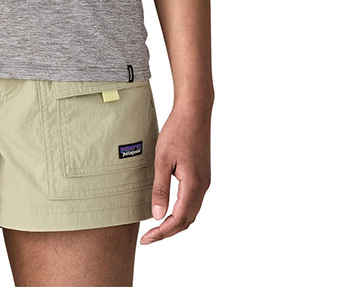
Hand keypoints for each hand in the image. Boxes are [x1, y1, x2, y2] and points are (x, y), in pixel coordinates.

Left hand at [140, 102, 211, 243]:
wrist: (194, 112)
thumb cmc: (177, 132)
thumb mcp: (162, 160)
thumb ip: (160, 189)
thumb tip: (157, 216)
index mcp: (193, 185)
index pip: (178, 219)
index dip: (162, 233)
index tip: (146, 239)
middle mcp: (203, 186)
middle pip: (187, 220)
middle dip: (168, 232)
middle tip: (148, 237)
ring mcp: (205, 181)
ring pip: (191, 212)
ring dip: (175, 223)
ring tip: (156, 227)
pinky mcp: (203, 175)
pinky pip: (193, 201)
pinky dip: (181, 211)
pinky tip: (169, 209)